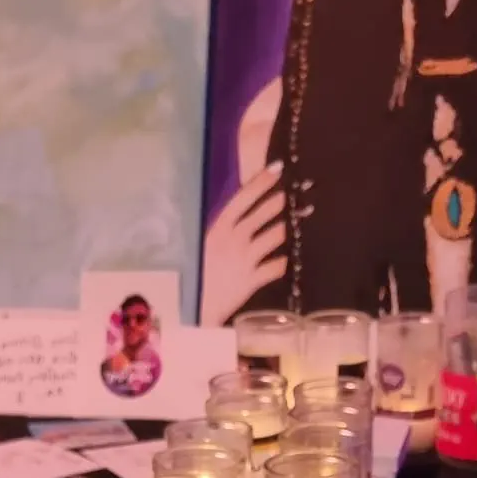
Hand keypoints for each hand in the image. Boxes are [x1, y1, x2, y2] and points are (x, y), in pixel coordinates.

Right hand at [199, 163, 286, 325]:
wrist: (193, 308)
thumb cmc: (192, 275)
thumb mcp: (201, 245)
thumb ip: (218, 230)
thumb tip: (232, 216)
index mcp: (219, 227)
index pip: (243, 198)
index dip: (261, 183)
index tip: (276, 169)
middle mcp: (235, 239)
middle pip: (263, 214)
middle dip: (277, 203)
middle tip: (284, 198)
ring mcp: (246, 259)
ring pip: (275, 236)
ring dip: (282, 231)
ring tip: (284, 229)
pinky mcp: (253, 280)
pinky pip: (275, 267)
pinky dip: (280, 264)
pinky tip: (280, 262)